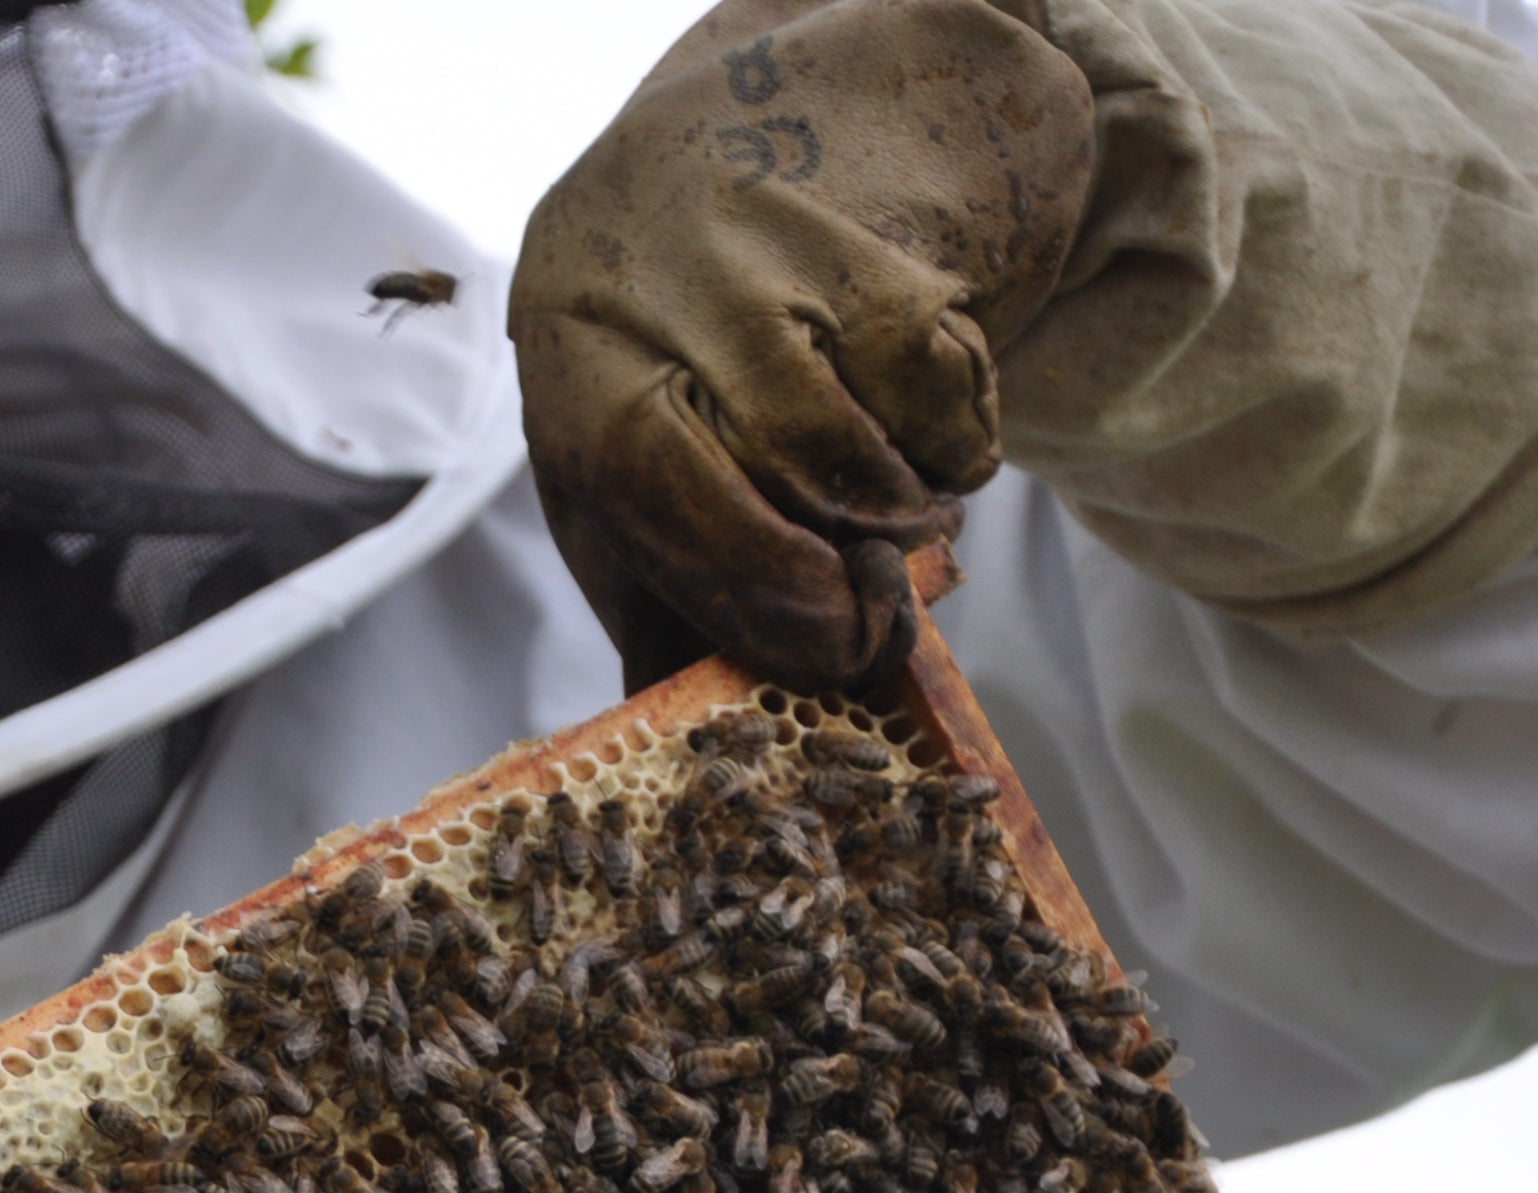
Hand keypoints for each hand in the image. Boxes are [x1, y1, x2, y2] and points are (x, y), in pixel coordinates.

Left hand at [512, 0, 1092, 690]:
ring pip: (865, 421)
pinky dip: (960, 434)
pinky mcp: (875, 223)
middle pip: (769, 456)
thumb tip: (667, 718)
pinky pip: (940, 370)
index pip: (652, 483)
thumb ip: (646, 578)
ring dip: (907, 505)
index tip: (830, 650)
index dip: (753, 588)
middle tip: (879, 616)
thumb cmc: (673, 340)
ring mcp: (769, 243)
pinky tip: (937, 439)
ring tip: (903, 518)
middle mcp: (658, 285)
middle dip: (839, 569)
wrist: (767, 129)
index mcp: (576, 359)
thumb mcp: (620, 446)